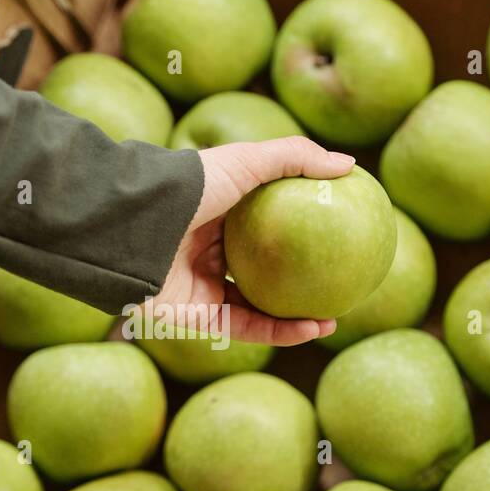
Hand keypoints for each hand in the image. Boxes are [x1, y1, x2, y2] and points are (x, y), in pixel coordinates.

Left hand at [153, 136, 355, 345]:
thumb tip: (350, 164)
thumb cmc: (190, 186)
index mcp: (216, 212)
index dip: (297, 230)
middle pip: (258, 268)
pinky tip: (313, 328)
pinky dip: (279, 332)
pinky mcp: (195, 316)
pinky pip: (244, 327)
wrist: (139, 227)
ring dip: (294, 317)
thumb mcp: (246, 161)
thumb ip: (295, 159)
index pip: (262, 223)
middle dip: (296, 280)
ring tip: (333, 318)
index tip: (334, 234)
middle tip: (335, 283)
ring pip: (255, 306)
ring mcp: (199, 285)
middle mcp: (206, 250)